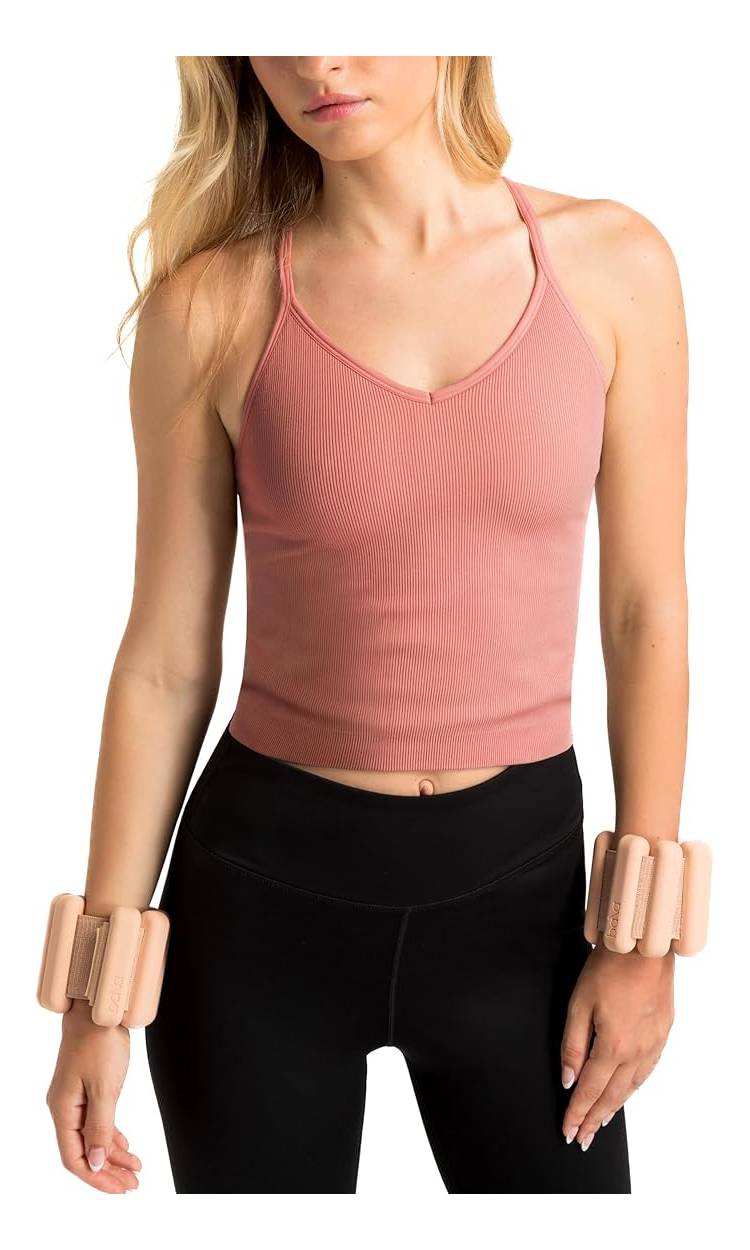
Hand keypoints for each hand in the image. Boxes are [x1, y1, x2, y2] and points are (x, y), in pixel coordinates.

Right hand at [45, 999, 141, 1192]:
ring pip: (92, 1137)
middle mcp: (65, 1108)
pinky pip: (97, 1121)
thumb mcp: (104, 1088)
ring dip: (113, 1154)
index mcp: (63, 1110)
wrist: (98, 1008)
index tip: (119, 1188)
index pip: (74, 1157)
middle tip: (132, 1184)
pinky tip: (125, 1146)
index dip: (96, 1176)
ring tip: (135, 1170)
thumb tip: (95, 1162)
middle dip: (108, 1170)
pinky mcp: (86, 1088)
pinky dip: (111, 1135)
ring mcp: (75, 1098)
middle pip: (84, 1151)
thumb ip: (100, 1128)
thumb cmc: (99, 1042)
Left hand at [560, 942, 674, 1150]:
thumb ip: (572, 1045)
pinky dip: (633, 1088)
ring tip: (600, 1123)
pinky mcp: (662, 1034)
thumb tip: (567, 1078)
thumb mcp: (578, 1004)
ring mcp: (652, 1045)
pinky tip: (627, 1093)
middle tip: (582, 1138)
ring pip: (631, 1087)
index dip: (577, 1113)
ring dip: (614, 1108)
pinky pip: (646, 1071)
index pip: (589, 1090)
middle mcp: (636, 1052)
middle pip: (611, 1096)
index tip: (569, 1131)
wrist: (643, 949)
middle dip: (593, 1119)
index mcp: (612, 1047)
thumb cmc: (608, 970)